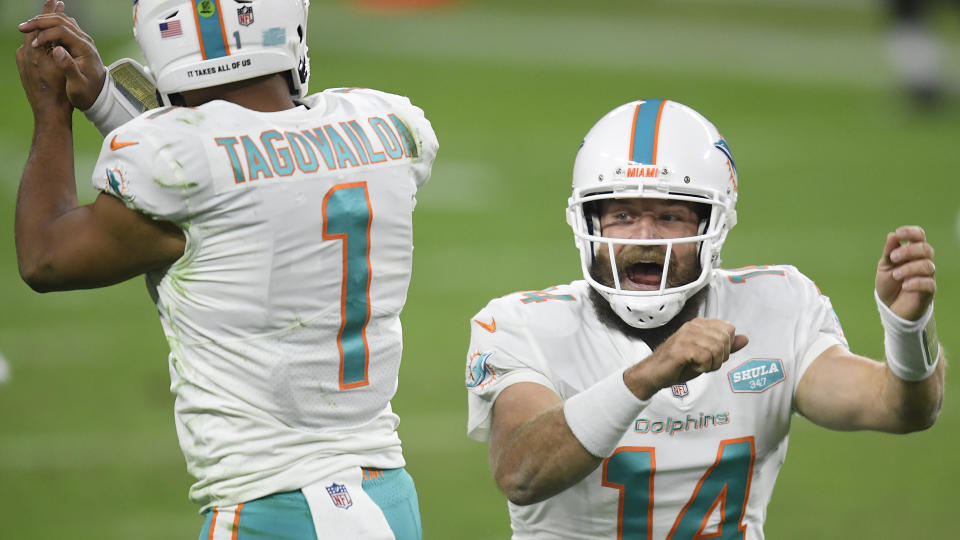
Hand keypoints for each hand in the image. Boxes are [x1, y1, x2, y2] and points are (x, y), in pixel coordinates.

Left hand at [16, 1, 69, 120]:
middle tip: (55, 5)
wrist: (50, 114)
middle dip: (46, 18)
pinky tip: (48, 45)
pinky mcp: (25, 69)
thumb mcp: (64, 67)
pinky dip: (40, 43)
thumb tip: (58, 31)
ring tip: (52, 24)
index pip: (41, 25)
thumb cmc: (61, 93)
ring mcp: (23, 62)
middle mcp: (25, 54)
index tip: (56, 1)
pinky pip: (32, 50)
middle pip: (35, 29)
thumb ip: (60, 48)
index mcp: (34, 52)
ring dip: (43, 31)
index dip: (49, 12)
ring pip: (34, 40)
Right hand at [18, 0, 105, 110]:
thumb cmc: (87, 93)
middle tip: (22, 27)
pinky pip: (62, 25)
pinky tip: (36, 31)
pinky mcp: (77, 40)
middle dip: (40, 22)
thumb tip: (57, 50)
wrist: (98, 94)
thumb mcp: (78, 86)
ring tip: (26, 27)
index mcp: (85, 49)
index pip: (63, 31)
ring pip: (61, 20)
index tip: (33, 44)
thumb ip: (69, 68)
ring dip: (42, 21)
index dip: (45, 35)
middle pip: (61, 21)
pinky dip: (47, 25)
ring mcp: (82, 39)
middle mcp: (85, 41)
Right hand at [625, 318, 748, 399]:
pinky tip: (693, 367)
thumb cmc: (679, 365)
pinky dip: (703, 367)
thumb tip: (745, 338)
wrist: (655, 374)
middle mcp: (692, 326)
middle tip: (705, 362)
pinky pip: (705, 357)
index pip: (729, 329)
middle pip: (724, 339)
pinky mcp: (681, 348)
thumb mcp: (707, 355)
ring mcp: (686, 335)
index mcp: (699, 324)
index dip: (726, 347)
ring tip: (698, 365)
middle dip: (719, 357)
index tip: (712, 355)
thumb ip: (726, 347)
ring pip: (716, 348)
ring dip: (711, 364)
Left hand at [876, 225, 935, 320]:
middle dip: (908, 251)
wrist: (891, 307)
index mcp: (912, 253)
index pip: (919, 236)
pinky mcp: (929, 291)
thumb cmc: (889, 284)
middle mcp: (923, 262)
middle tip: (893, 258)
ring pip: (928, 266)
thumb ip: (889, 252)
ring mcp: (927, 276)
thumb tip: (892, 235)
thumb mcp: (884, 267)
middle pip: (925, 249)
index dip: (911, 233)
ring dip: (909, 268)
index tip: (898, 234)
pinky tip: (904, 285)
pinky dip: (916, 282)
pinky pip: (929, 283)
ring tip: (895, 275)